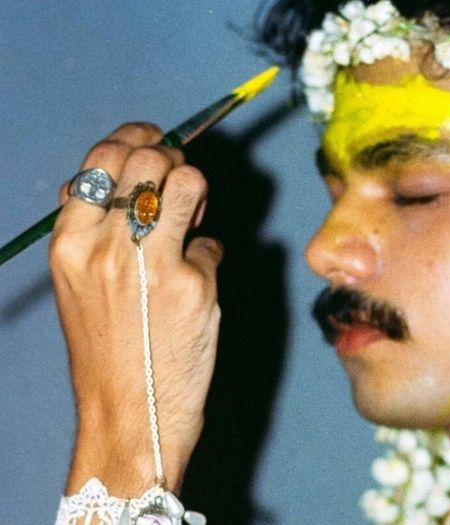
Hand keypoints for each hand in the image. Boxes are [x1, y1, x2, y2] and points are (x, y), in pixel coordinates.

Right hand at [50, 123, 222, 494]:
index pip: (102, 159)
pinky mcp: (193, 284)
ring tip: (195, 217)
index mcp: (69, 243)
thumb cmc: (108, 349)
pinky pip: (212, 244)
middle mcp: (106, 246)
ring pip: (188, 182)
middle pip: (149, 159)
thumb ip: (97, 232)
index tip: (155, 136)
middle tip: (183, 179)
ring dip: (198, 190)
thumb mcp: (80, 283)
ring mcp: (152, 263)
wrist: (130, 413)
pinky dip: (209, 256)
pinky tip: (197, 284)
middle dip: (174, 157)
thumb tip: (132, 182)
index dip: (135, 137)